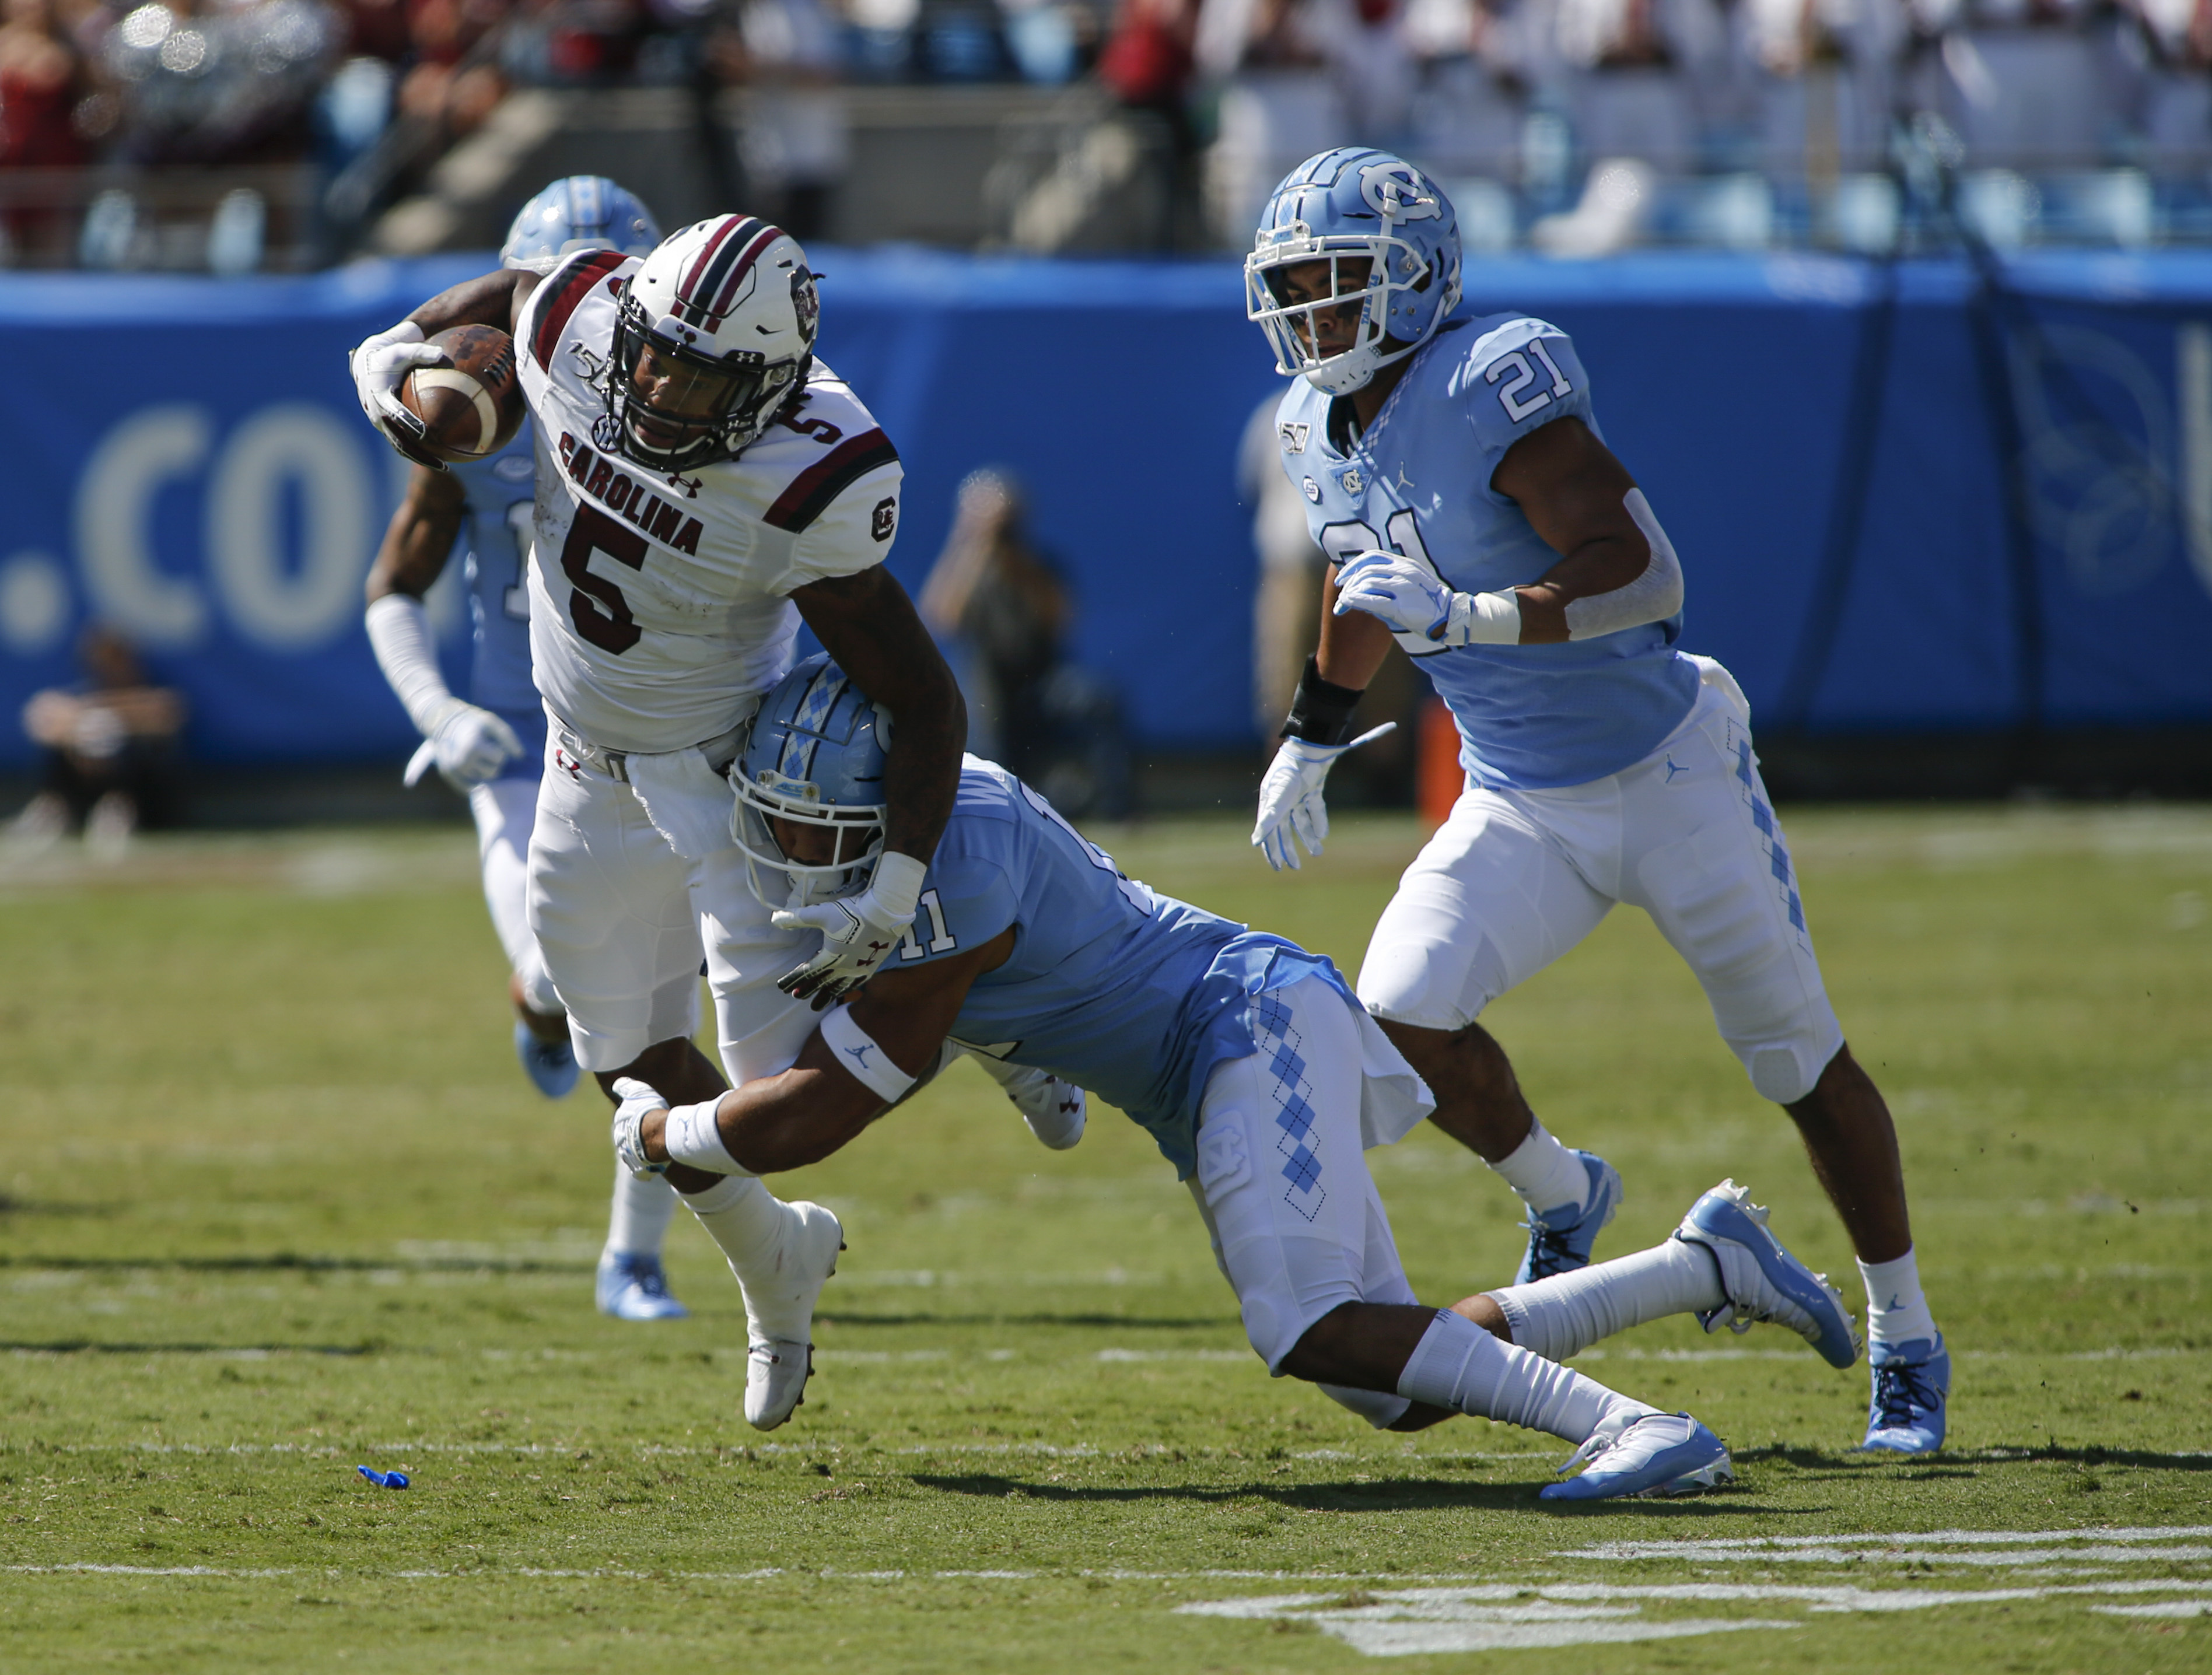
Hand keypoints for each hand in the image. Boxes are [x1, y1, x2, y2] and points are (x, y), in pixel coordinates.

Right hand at [349, 321, 447, 456]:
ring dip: (420, 458)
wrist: (367, 364)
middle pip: (399, 440)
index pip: (395, 414)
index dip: (409, 424)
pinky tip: (439, 457)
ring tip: (444, 467)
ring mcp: (381, 423)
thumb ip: (421, 352)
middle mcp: (377, 414)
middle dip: (419, 453)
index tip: (425, 433)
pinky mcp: (386, 427)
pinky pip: (402, 443)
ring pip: (400, 447)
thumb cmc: (389, 356)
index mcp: (380, 397)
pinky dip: (418, 452)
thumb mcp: (402, 351)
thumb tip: (442, 353)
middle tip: (442, 463)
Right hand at [404, 700, 522, 792]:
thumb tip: (521, 756)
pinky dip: (473, 780)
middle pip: (493, 773)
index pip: (500, 759)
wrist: (444, 720)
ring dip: (482, 769)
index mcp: (473, 746)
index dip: (499, 750)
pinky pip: (469, 787)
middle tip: (484, 749)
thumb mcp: (492, 723)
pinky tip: (471, 767)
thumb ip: (509, 738)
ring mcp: (453, 769)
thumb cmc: (474, 722)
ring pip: (482, 780)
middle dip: (493, 763)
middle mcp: (461, 761)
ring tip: (475, 754)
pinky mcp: (448, 774)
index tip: (491, 742)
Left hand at [610, 1077, 668, 1178]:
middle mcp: (621, 1143)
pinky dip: (646, 1170)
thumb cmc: (649, 1112)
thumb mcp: (637, 1092)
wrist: (659, 1133)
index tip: (647, 1119)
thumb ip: (625, 1087)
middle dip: (636, 1140)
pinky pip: (641, 1172)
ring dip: (641, 1155)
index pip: (624, 1124)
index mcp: (619, 1126)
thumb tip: (616, 1084)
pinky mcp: (639, 1171)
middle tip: (652, 1135)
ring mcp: (629, 1158)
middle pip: (627, 1142)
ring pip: (633, 1157)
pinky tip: (655, 1164)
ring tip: (656, 1149)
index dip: (636, 1121)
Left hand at [771, 851, 926, 1007]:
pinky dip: (847, 990)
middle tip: (796, 997)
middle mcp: (844, 968)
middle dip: (807, 990)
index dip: (793, 980)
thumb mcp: (822, 914)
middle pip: (821, 983)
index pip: (806, 972)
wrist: (885, 915)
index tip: (782, 987)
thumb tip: (775, 919)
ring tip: (816, 1007)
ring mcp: (859, 969)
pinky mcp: (872, 966)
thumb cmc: (852, 913)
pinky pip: (857, 984)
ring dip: (825, 997)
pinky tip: (846, 991)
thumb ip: (798, 918)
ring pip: (839, 988)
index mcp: (830, 957)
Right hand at [1250, 723, 1395, 870]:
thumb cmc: (1292, 773)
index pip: (1268, 831)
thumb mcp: (1280, 798)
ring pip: (1301, 821)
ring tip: (1317, 852)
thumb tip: (1255, 843)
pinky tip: (1323, 834)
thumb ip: (1269, 820)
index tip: (1278, 867)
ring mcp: (1298, 794)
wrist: (1312, 748)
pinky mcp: (1313, 788)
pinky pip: (1314, 808)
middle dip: (1289, 848)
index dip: (1271, 849)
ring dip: (1307, 837)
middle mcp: (1282, 799)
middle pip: (1284, 829)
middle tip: (1296, 867)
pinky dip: (1318, 821)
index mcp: (1270, 802)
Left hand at [1333, 551, 1520, 650]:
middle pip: (1365, 570)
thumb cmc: (1425, 603)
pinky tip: (1347, 603)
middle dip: (1347, 582)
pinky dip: (1355, 600)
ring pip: (1366, 583)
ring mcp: (1403, 587)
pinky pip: (1372, 599)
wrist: (1448, 616)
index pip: (1372, 556)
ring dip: (1349, 594)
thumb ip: (1386, 582)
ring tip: (1342, 605)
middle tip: (1339, 596)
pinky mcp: (1401, 605)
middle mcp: (1403, 571)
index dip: (1353, 565)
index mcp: (1404, 563)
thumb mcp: (1407, 584)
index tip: (1342, 579)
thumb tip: (1358, 588)